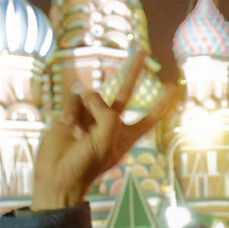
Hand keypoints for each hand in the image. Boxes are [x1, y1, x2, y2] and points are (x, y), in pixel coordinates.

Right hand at [32, 53, 175, 210]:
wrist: (57, 176)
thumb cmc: (86, 164)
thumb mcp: (106, 140)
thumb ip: (107, 114)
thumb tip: (92, 96)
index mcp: (125, 135)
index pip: (150, 116)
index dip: (162, 102)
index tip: (172, 86)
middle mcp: (109, 123)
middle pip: (125, 93)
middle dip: (133, 72)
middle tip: (142, 51)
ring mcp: (90, 117)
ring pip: (92, 97)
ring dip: (85, 111)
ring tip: (78, 134)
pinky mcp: (71, 114)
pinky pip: (74, 100)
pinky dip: (71, 111)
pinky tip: (67, 127)